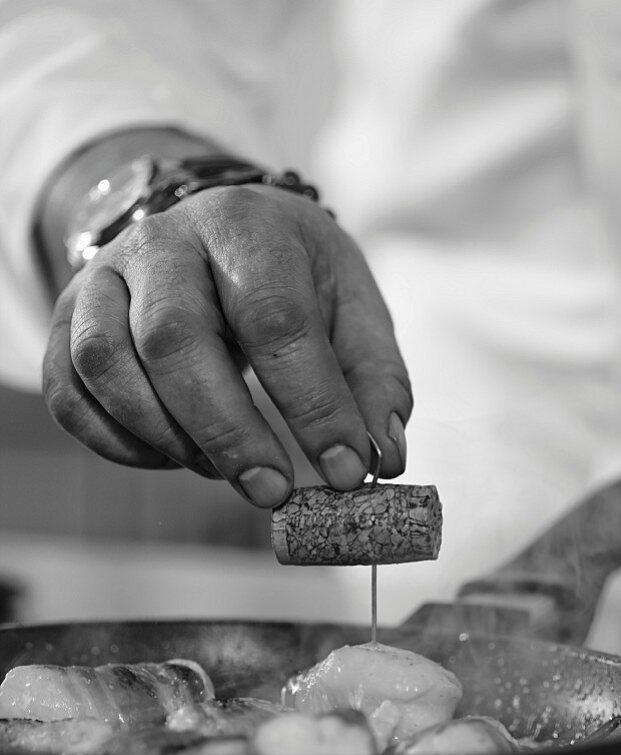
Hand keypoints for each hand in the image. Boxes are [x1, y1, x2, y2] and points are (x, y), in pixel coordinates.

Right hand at [42, 184, 411, 505]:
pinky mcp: (70, 319)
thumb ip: (375, 379)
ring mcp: (104, 277)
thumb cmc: (294, 277)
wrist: (215, 229)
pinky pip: (68, 392)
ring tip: (223, 468)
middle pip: (174, 340)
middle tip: (273, 491)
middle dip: (228, 431)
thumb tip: (382, 458)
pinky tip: (172, 457)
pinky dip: (116, 442)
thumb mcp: (352, 305)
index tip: (346, 471)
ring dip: (167, 437)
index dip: (312, 404)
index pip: (276, 319)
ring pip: (107, 365)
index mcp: (247, 227)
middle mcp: (163, 242)